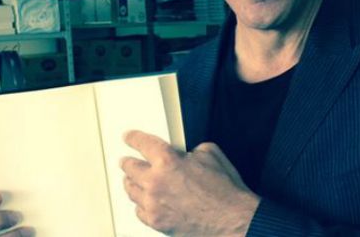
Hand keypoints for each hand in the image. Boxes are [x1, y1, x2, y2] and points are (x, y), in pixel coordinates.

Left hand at [120, 130, 260, 236]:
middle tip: (126, 160)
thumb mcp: (211, 154)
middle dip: (127, 162)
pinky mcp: (157, 222)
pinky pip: (139, 211)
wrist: (233, 221)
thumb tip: (185, 154)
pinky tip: (143, 201)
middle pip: (129, 167)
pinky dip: (140, 204)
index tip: (128, 137)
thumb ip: (191, 150)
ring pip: (131, 190)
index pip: (142, 143)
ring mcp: (154, 204)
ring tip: (131, 180)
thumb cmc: (225, 192)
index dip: (133, 138)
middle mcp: (155, 182)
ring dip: (131, 182)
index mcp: (167, 161)